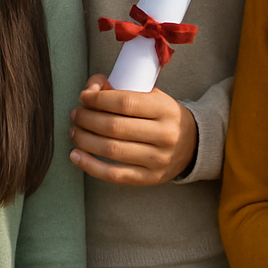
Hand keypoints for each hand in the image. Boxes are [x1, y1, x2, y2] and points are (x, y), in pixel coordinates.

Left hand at [68, 74, 197, 185]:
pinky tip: (76, 155)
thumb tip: (91, 89)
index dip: (98, 99)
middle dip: (88, 119)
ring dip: (85, 140)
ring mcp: (157, 160)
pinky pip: (114, 175)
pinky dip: (91, 166)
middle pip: (114, 127)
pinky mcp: (149, 178)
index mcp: (164, 109)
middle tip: (76, 114)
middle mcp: (163, 135)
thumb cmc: (163, 115)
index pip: (124, 102)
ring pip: (112, 151)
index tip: (84, 97)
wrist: (193, 143)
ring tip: (75, 131)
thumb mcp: (151, 94)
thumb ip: (121, 89)